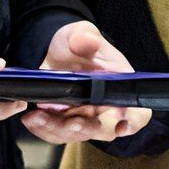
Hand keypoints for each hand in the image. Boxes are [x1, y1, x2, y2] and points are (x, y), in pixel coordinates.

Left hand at [21, 20, 147, 144]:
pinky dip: (43, 129)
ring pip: (77, 135)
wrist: (54, 50)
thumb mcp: (80, 33)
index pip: (137, 112)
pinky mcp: (64, 122)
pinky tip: (31, 118)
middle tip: (73, 123)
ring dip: (58, 130)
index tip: (121, 123)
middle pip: (105, 130)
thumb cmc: (77, 42)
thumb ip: (85, 37)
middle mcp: (105, 108)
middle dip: (88, 129)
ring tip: (38, 118)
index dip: (133, 121)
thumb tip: (88, 41)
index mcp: (120, 88)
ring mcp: (84, 117)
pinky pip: (56, 133)